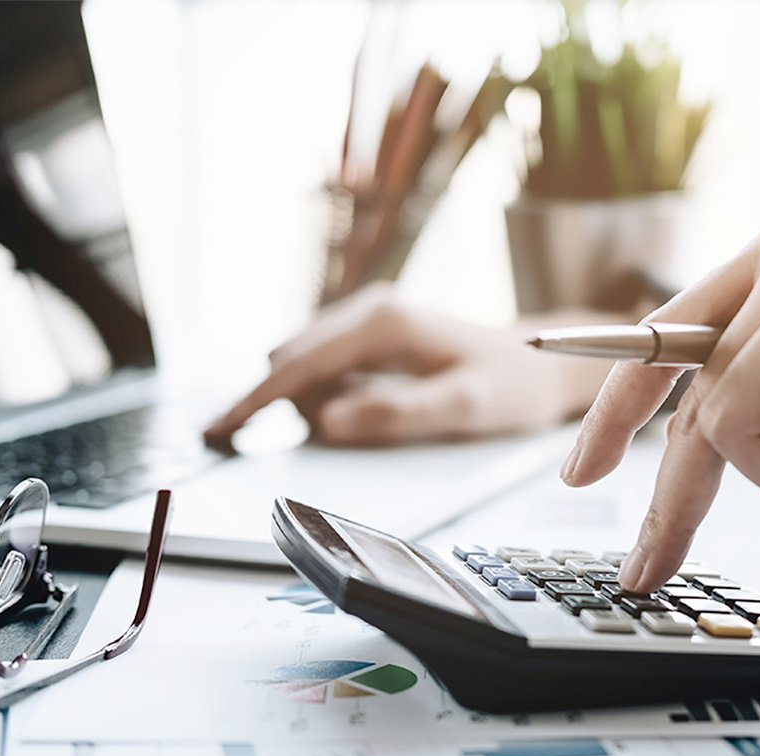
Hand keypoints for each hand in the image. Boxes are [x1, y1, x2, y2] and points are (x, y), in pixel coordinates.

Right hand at [204, 284, 614, 446]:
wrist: (541, 362)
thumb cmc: (510, 385)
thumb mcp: (461, 408)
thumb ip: (394, 414)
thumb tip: (326, 422)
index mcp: (383, 323)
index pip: (298, 367)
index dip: (254, 403)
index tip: (218, 431)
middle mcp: (369, 309)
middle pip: (291, 362)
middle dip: (281, 407)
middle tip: (320, 441)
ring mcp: (368, 316)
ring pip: (304, 364)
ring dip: (309, 401)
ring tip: (370, 419)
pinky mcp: (372, 331)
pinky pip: (325, 364)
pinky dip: (324, 393)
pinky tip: (361, 408)